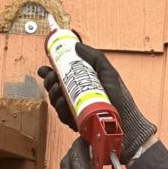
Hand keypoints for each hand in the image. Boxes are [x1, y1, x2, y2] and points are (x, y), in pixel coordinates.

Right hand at [38, 41, 156, 161]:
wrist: (123, 116)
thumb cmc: (116, 94)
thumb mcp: (106, 70)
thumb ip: (94, 56)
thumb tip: (76, 45)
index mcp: (77, 85)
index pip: (58, 78)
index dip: (48, 73)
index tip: (44, 68)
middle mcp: (72, 97)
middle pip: (53, 89)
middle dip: (49, 82)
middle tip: (52, 76)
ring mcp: (72, 110)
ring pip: (55, 101)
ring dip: (52, 93)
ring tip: (56, 87)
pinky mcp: (74, 122)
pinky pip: (61, 115)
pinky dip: (59, 107)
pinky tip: (62, 100)